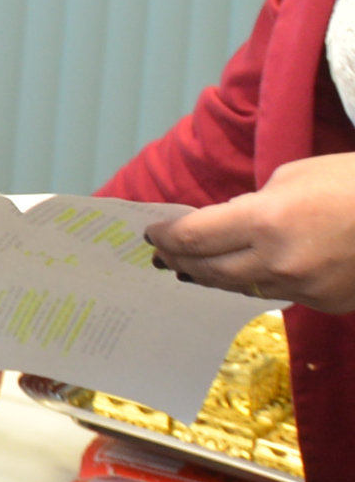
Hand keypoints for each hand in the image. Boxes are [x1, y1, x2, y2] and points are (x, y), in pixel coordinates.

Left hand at [146, 153, 354, 312]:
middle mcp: (280, 262)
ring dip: (212, 278)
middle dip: (182, 262)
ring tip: (191, 270)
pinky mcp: (329, 303)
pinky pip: (280, 294)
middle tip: (163, 257)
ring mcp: (306, 289)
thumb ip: (253, 204)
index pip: (195, 238)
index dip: (168, 237)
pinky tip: (246, 275)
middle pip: (211, 271)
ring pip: (242, 288)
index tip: (152, 233)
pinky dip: (256, 283)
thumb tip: (226, 224)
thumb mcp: (294, 177)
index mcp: (266, 222)